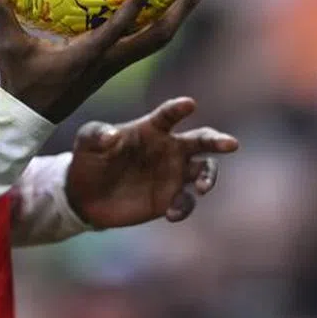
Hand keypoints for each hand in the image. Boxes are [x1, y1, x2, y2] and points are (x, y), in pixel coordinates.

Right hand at [0, 0, 205, 121]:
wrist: (28, 122)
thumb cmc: (20, 83)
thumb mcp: (8, 45)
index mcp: (89, 56)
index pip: (120, 28)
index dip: (139, 4)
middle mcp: (110, 62)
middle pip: (159, 37)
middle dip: (182, 9)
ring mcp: (116, 66)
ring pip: (159, 40)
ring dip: (180, 14)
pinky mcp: (114, 66)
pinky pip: (147, 42)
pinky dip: (163, 21)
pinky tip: (170, 2)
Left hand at [64, 98, 238, 227]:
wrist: (85, 196)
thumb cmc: (88, 159)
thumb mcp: (85, 142)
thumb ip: (96, 134)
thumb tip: (112, 136)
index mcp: (151, 128)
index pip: (169, 114)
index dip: (179, 108)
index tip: (189, 104)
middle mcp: (168, 148)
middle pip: (201, 140)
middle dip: (218, 141)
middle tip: (231, 144)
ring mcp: (172, 174)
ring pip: (203, 170)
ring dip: (209, 177)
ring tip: (202, 188)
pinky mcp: (168, 199)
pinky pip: (186, 201)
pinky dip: (184, 207)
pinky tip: (171, 213)